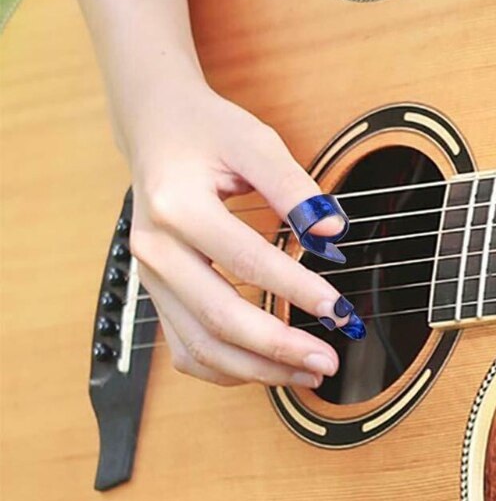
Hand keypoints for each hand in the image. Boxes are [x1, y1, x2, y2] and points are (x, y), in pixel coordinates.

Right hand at [123, 78, 351, 386]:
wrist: (155, 128)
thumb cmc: (206, 132)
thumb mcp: (254, 141)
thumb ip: (293, 187)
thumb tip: (333, 231)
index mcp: (177, 206)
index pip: (247, 260)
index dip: (297, 290)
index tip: (339, 309)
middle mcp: (155, 249)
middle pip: (218, 318)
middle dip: (279, 347)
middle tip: (328, 360)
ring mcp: (150, 277)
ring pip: (200, 346)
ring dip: (257, 368)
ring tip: (307, 372)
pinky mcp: (157, 293)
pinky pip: (186, 348)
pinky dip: (225, 368)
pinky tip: (265, 368)